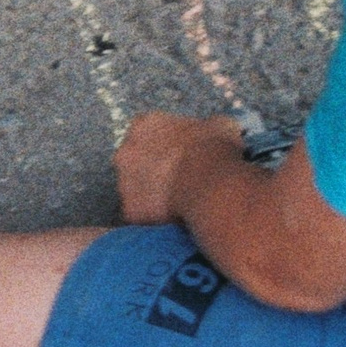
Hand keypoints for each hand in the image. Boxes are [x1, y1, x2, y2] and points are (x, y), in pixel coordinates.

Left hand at [115, 108, 207, 223]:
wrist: (208, 185)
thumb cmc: (215, 150)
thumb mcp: (221, 126)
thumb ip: (210, 126)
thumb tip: (217, 128)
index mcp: (145, 125)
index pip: (144, 130)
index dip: (161, 144)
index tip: (176, 153)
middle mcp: (126, 152)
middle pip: (132, 160)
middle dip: (148, 169)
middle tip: (173, 180)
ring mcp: (123, 183)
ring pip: (132, 190)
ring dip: (148, 195)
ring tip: (174, 203)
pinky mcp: (129, 210)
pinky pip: (139, 216)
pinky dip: (151, 219)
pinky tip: (170, 221)